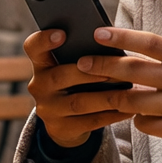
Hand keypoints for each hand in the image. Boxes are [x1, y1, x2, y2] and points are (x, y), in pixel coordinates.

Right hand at [22, 27, 154, 148]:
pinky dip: (111, 115)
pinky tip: (128, 109)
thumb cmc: (76, 83)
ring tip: (128, 91)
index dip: (44, 39)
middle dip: (88, 74)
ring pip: (78, 102)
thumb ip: (82, 54)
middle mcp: (39, 86)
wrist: (66, 123)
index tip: (62, 34)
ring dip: (106, 96)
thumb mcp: (70, 67)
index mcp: (41, 64)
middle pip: (59, 76)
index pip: (33, 47)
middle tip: (112, 70)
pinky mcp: (61, 129)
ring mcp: (48, 109)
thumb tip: (111, 40)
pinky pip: (90, 122)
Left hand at [74, 27, 161, 161]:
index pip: (151, 42)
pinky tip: (142, 119)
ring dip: (116, 99)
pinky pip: (144, 124)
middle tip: (81, 64)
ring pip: (134, 101)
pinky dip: (138, 121)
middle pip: (135, 70)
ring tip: (104, 96)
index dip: (123, 36)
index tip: (98, 33)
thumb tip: (124, 52)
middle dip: (103, 67)